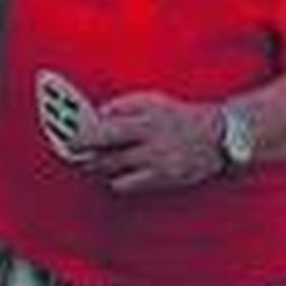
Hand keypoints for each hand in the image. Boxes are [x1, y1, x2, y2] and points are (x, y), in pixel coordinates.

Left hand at [73, 91, 223, 193]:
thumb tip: (99, 115)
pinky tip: (117, 171)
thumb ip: (123, 105)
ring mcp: (156, 166)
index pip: (105, 131)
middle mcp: (150, 145)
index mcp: (146, 120)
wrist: (217, 137)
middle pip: (105, 157)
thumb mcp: (152, 99)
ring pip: (113, 173)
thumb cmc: (180, 115)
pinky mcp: (162, 182)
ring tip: (97, 158)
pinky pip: (127, 186)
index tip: (68, 139)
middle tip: (76, 152)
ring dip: (100, 167)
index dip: (83, 137)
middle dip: (86, 156)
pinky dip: (117, 180)